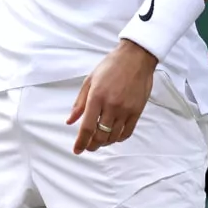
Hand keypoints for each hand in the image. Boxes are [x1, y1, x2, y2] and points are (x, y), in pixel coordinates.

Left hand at [65, 40, 158, 154]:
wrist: (136, 57)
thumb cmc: (111, 66)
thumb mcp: (90, 80)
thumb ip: (79, 103)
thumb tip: (70, 121)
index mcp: (96, 97)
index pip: (87, 127)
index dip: (81, 142)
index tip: (77, 150)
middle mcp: (111, 105)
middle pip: (100, 136)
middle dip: (92, 145)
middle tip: (88, 147)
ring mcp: (125, 109)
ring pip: (113, 136)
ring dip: (104, 143)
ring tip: (100, 141)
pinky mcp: (137, 111)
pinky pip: (127, 132)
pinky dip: (118, 138)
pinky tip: (113, 136)